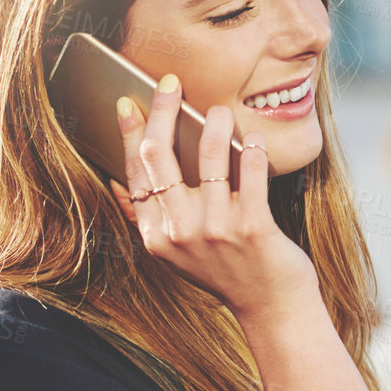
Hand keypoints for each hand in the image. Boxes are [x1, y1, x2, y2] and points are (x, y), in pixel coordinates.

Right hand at [107, 73, 318, 316]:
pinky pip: (248, 170)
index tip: (128, 102)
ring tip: (219, 111)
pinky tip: (253, 138)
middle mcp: (179, 231)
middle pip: (160, 154)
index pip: (135, 172)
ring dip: (213, 123)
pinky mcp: (251, 226)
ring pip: (206, 155)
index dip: (130, 133)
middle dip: (162, 110)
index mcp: (155, 235)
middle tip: (170, 83)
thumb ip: (148, 220)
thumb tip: (120, 184)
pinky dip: (251, 147)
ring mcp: (214, 229)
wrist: (271, 307)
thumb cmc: (227, 273)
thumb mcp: (176, 255)